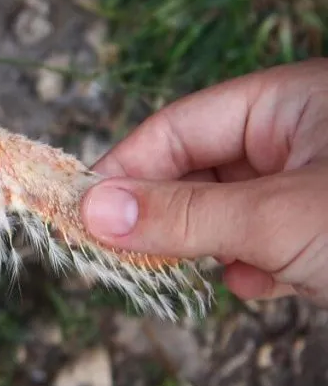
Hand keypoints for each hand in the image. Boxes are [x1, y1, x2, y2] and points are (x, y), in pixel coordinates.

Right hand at [80, 58, 327, 305]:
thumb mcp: (275, 219)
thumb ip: (182, 215)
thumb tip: (92, 213)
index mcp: (292, 102)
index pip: (180, 127)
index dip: (127, 169)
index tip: (82, 212)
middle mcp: (301, 137)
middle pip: (199, 171)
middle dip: (168, 216)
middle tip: (123, 253)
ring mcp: (313, 187)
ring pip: (228, 213)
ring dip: (211, 247)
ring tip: (205, 271)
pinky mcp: (322, 234)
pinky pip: (264, 244)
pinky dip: (252, 267)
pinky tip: (259, 284)